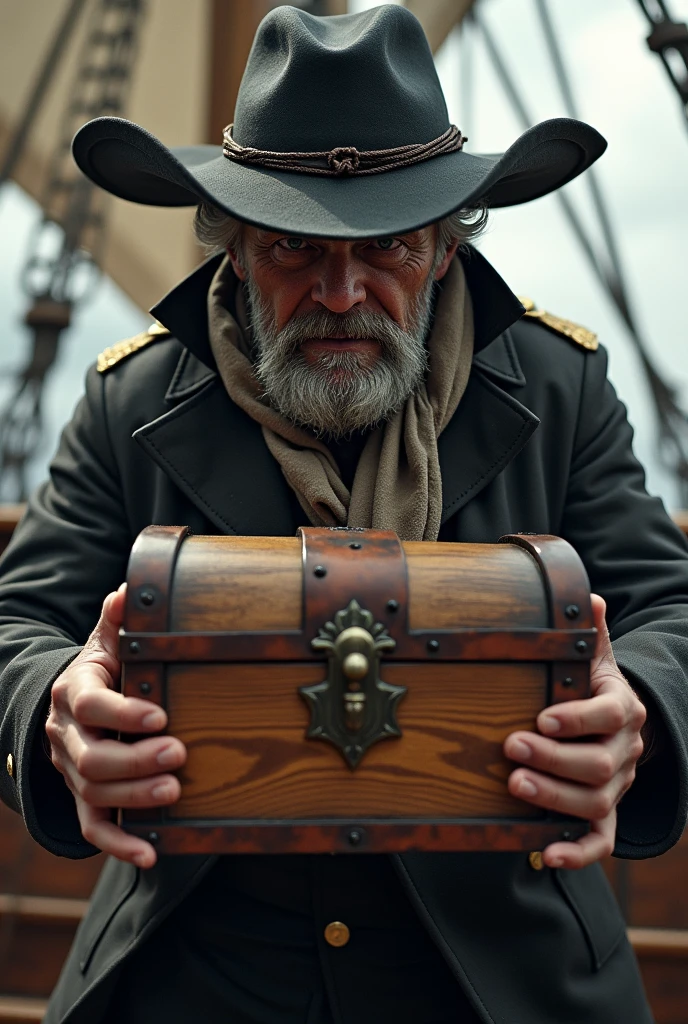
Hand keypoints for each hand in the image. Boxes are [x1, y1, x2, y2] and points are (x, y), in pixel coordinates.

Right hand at [46, 585, 185, 867]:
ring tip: (174, 792)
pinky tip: (151, 854)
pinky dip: (120, 844)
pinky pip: (93, 827)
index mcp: (74, 691)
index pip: (89, 705)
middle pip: (91, 756)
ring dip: (134, 796)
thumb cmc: (104, 668)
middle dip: (135, 759)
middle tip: (179, 755)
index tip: (161, 716)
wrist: (73, 703)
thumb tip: (129, 593)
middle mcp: (67, 734)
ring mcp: (72, 769)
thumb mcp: (108, 640)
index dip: (122, 714)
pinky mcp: (84, 797)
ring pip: (93, 792)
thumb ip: (119, 620)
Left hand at [503, 594, 645, 869]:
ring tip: (514, 784)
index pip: (608, 714)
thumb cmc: (593, 688)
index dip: (577, 718)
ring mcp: (617, 786)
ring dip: (555, 798)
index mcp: (622, 709)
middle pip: (599, 763)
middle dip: (554, 758)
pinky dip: (577, 853)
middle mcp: (624, 750)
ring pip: (596, 802)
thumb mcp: (595, 659)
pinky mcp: (606, 815)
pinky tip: (546, 855)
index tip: (542, 717)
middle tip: (512, 747)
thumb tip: (589, 598)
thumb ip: (591, 634)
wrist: (619, 726)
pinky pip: (600, 841)